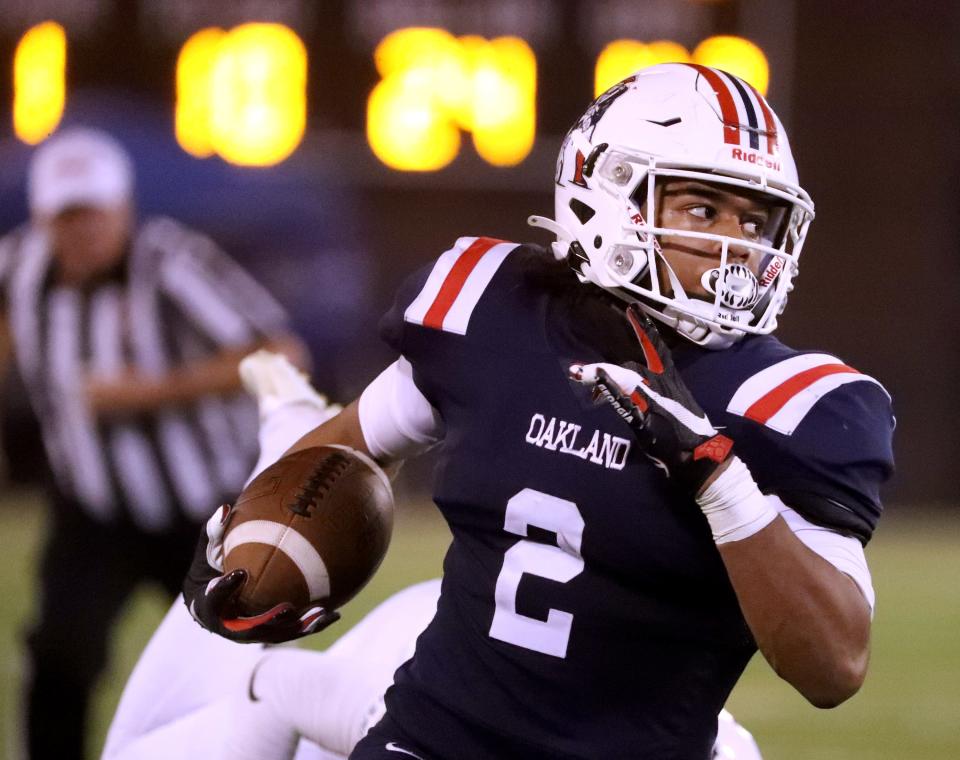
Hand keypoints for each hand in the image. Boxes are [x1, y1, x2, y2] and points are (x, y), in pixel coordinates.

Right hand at [182, 505, 339, 642]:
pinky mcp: (270, 632)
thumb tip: (225, 508)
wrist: (217, 594)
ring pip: (277, 634)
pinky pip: (292, 630)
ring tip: (321, 613)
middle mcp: (230, 627)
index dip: (225, 591)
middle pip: (249, 631)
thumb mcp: (209, 548)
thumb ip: (214, 532)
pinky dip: (312, 624)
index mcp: (208, 608)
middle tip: (287, 608)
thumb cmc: (212, 565)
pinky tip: (335, 613)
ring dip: (299, 627)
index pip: (214, 602)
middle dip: (269, 621)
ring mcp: (251, 633)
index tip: (241, 573)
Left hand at [569, 306, 733, 493]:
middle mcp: (661, 386)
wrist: (696, 454)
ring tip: (579, 373)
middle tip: (578, 370)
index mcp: (670, 380)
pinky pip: (625, 402)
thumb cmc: (683, 428)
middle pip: (630, 367)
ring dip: (602, 375)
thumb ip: (651, 391)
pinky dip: (611, 389)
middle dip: (605, 368)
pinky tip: (598, 379)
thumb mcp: (669, 404)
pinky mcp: (645, 420)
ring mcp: (653, 402)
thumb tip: (629, 384)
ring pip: (625, 380)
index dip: (644, 328)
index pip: (656, 348)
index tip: (632, 309)